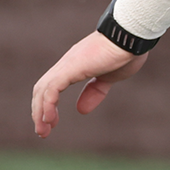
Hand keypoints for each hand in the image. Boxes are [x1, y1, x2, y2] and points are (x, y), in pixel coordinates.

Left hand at [31, 31, 147, 137]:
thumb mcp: (110, 78)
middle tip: (43, 131)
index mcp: (75, 66)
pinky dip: (47, 105)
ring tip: (43, 130)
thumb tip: (81, 110)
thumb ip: (95, 91)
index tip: (51, 122)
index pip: (52, 87)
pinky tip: (48, 119)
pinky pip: (51, 89)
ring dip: (39, 112)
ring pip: (42, 90)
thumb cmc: (126, 53)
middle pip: (42, 90)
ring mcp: (67, 65)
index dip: (48, 105)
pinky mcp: (70, 68)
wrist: (131, 37)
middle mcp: (66, 65)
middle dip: (39, 112)